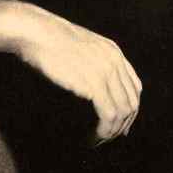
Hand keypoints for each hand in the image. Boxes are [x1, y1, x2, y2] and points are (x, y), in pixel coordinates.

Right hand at [0, 0, 141, 144]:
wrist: (37, 32)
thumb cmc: (49, 40)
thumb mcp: (80, 46)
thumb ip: (93, 61)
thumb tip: (91, 84)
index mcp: (114, 52)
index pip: (135, 87)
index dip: (130, 109)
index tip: (120, 124)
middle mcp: (115, 61)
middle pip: (132, 102)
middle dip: (123, 124)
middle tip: (110, 137)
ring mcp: (106, 72)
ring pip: (122, 111)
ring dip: (113, 130)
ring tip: (100, 139)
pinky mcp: (94, 83)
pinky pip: (109, 114)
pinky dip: (104, 129)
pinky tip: (95, 135)